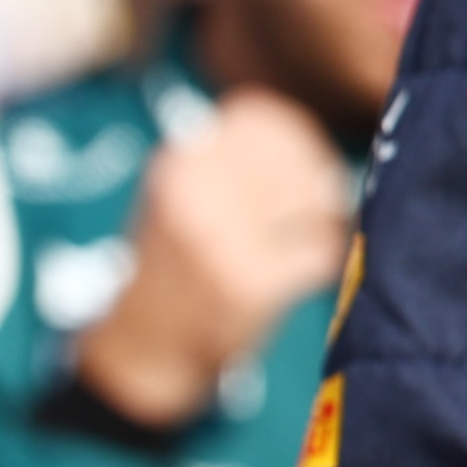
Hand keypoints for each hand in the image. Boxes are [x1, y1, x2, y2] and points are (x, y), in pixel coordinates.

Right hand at [69, 88, 348, 428]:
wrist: (143, 346)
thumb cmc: (179, 263)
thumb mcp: (186, 194)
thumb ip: (239, 163)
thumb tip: (320, 153)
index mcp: (180, 161)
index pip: (267, 120)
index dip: (302, 142)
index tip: (310, 167)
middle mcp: (195, 191)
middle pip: (302, 163)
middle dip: (320, 190)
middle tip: (317, 214)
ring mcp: (220, 237)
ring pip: (317, 207)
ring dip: (322, 228)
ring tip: (300, 246)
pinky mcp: (248, 282)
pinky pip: (320, 254)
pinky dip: (319, 266)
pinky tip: (295, 278)